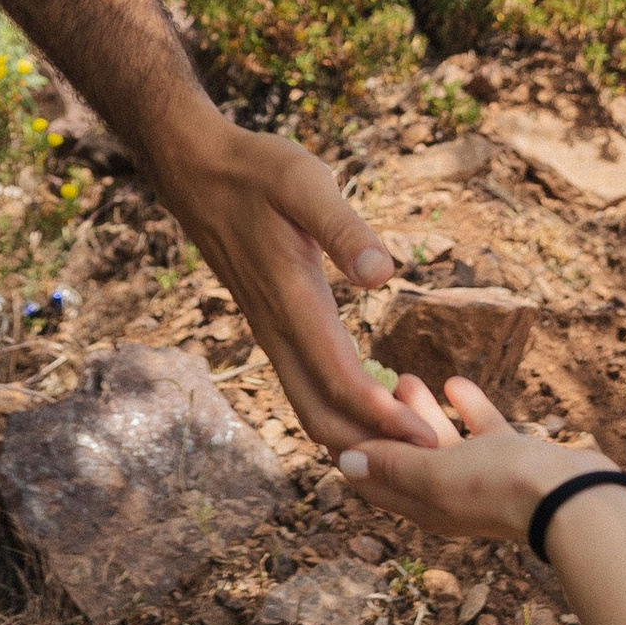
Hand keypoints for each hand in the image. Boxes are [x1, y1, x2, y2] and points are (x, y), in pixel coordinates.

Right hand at [155, 113, 430, 456]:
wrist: (197, 171)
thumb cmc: (256, 170)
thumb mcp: (305, 182)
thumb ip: (343, 229)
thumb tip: (384, 273)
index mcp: (291, 298)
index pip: (337, 379)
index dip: (381, 417)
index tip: (426, 439)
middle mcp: (276, 326)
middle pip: (318, 414)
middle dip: (369, 444)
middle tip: (428, 453)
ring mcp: (269, 329)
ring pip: (307, 404)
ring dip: (354, 430)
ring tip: (407, 436)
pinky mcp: (270, 325)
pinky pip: (302, 384)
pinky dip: (337, 407)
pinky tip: (374, 400)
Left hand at [337, 372, 617, 551]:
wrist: (574, 498)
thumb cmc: (501, 486)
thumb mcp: (436, 474)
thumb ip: (392, 465)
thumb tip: (343, 462)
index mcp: (422, 505)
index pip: (373, 478)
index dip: (352, 446)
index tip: (333, 410)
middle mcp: (448, 495)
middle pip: (403, 456)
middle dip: (381, 422)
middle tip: (364, 382)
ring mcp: (482, 478)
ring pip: (441, 441)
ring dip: (420, 412)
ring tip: (404, 376)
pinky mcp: (512, 460)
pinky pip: (481, 431)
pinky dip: (466, 408)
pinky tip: (455, 382)